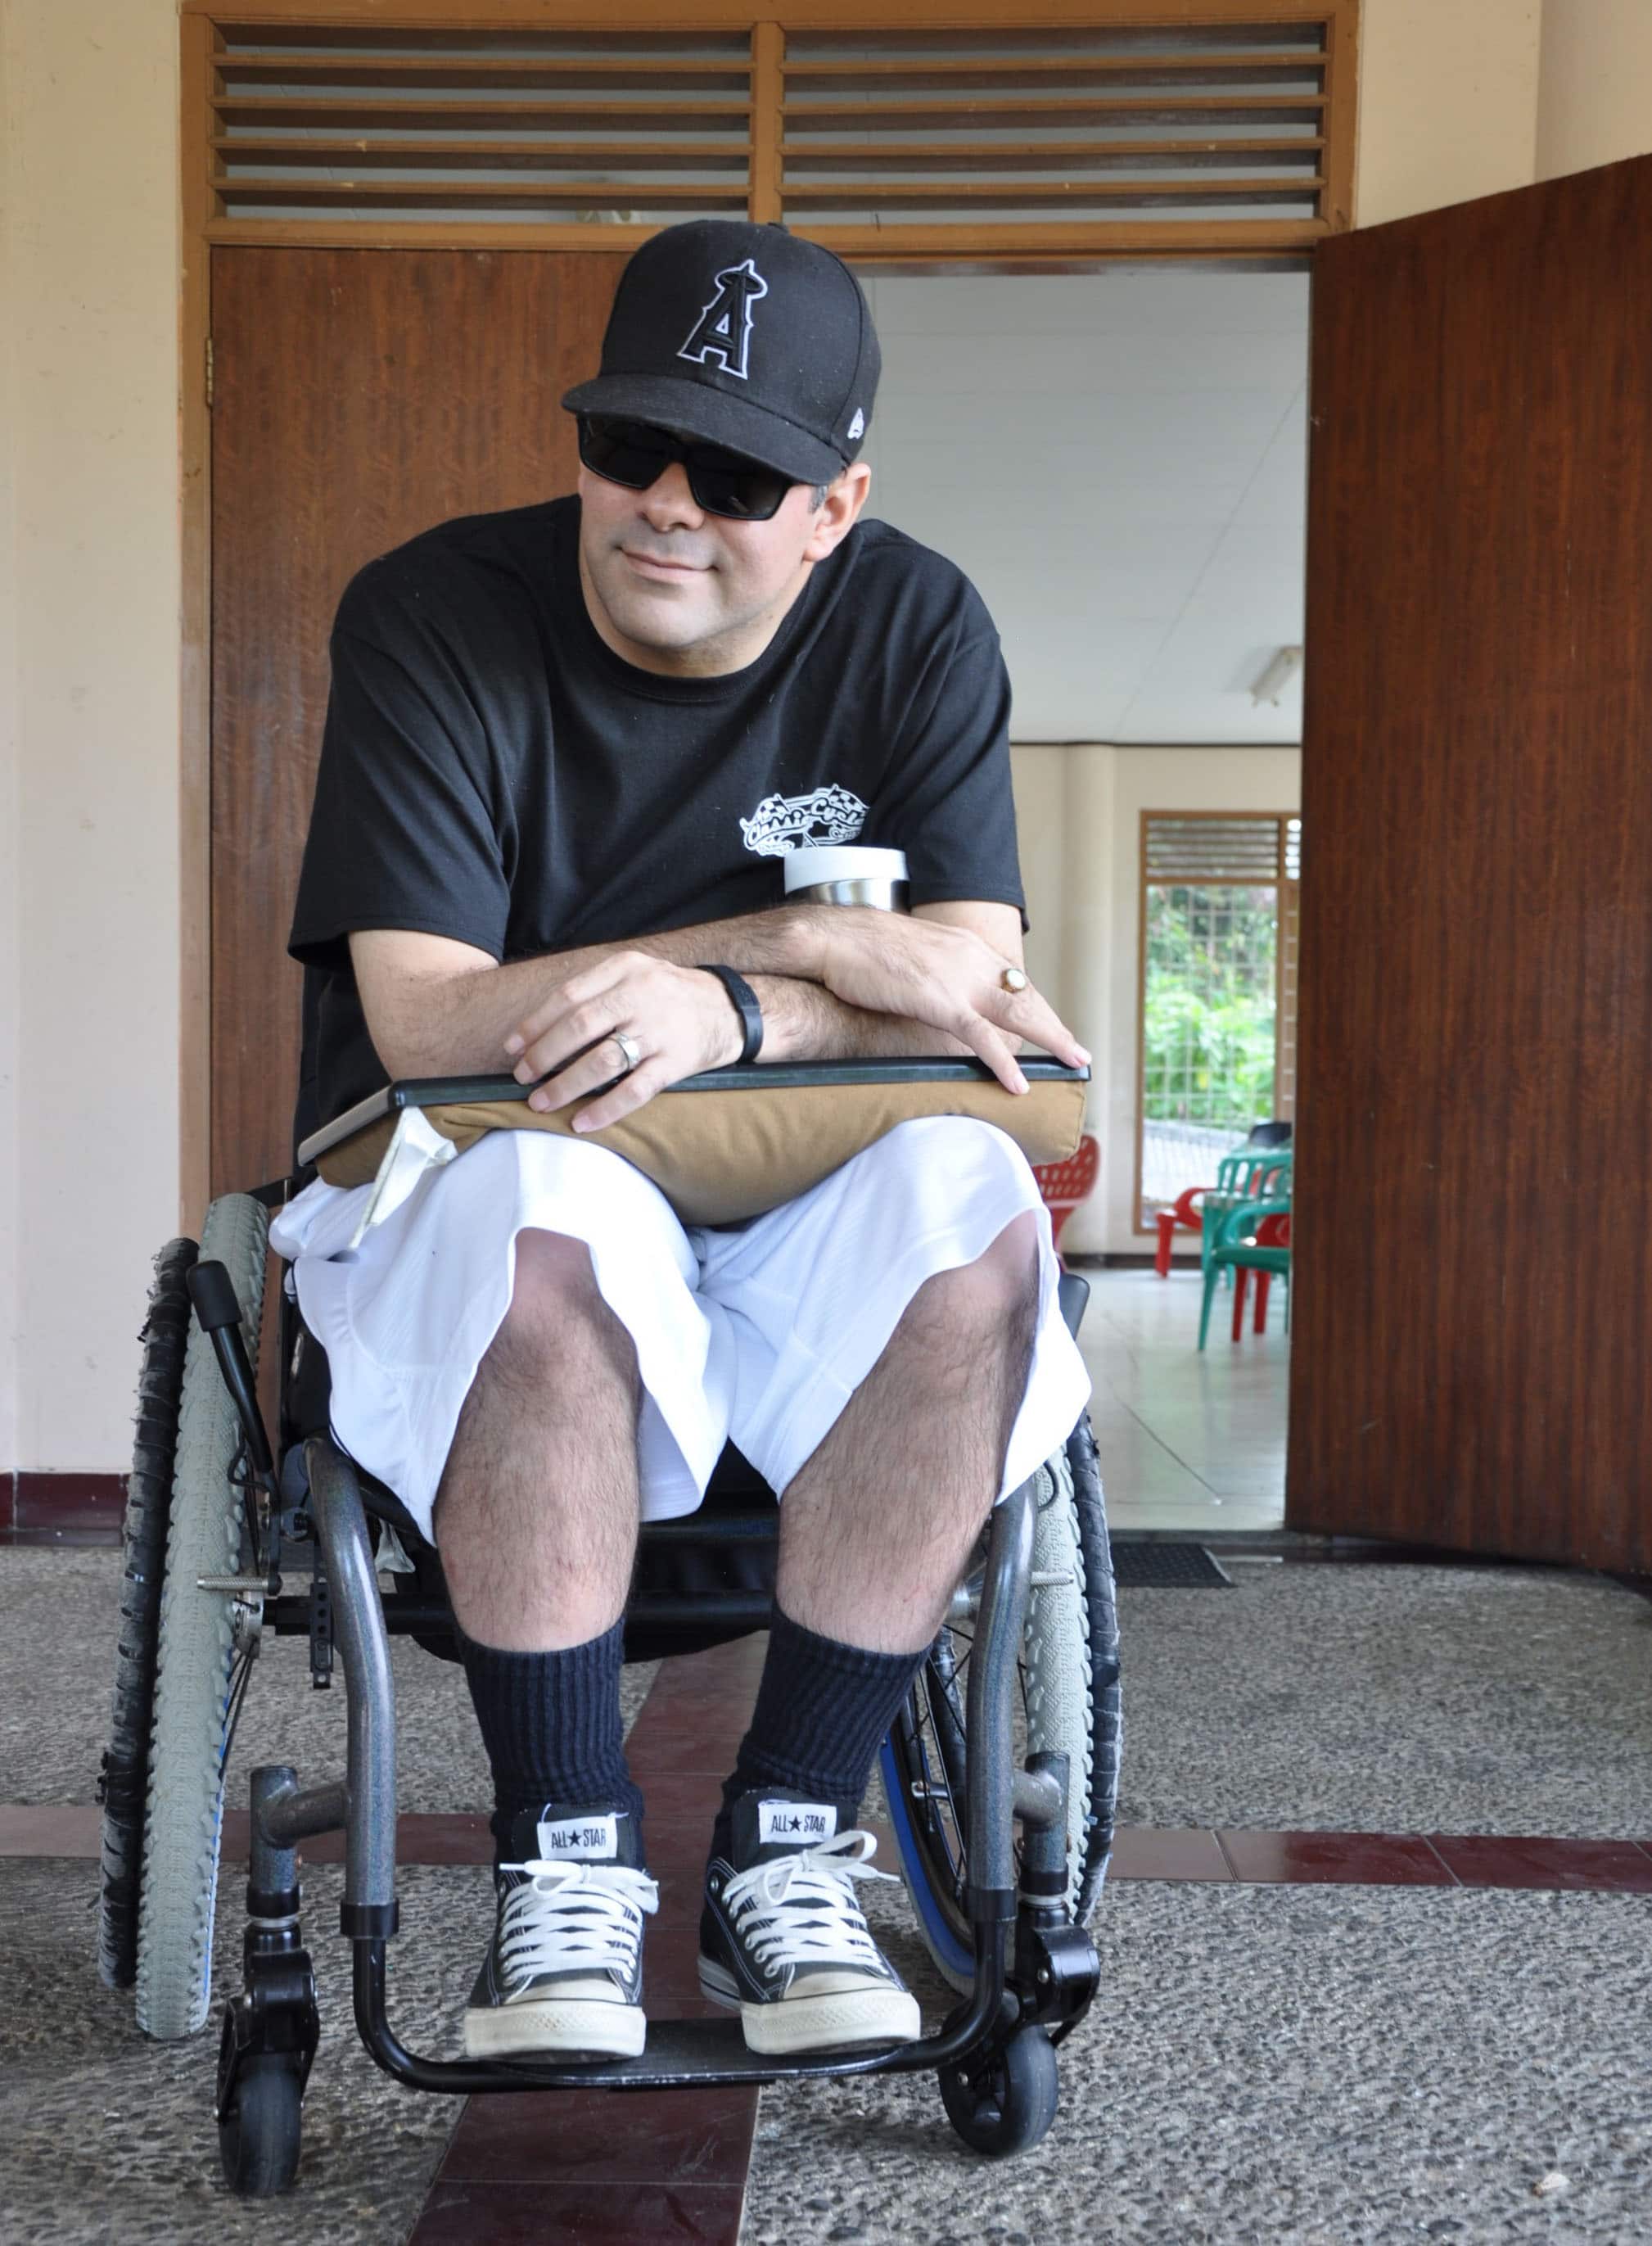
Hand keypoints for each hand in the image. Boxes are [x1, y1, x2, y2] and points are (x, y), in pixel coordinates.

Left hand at [503, 953, 744, 1131]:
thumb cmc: (670, 995)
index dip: (535, 1024)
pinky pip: (634, 1090)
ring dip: (565, 1085)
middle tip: (522, 1077)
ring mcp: (659, 1031)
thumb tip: (540, 1028)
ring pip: (603, 1061)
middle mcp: (641, 996)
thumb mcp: (636, 973)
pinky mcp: (676, 1062)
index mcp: (625, 969)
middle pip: (580, 1027)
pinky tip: (582, 1121)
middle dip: (543, 1056)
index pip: (568, 996)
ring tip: (541, 1102)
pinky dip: (605, 1108)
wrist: (731, 1008)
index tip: (511, 1047)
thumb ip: (596, 990)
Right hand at [813, 909, 1088, 1092]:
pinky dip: (1004, 1063)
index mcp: (965, 945)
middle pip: (1026, 996)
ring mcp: (960, 978)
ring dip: (1051, 1039)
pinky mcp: (942, 1000)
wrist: (835, 938)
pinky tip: (1019, 1082)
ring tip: (1072, 1061)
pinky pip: (982, 1037)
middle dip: (1055, 1025)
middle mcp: (971, 957)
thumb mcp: (914, 955)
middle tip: (1077, 1050)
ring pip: (1018, 1013)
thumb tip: (943, 996)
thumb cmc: (862, 948)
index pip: (1012, 979)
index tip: (1052, 1024)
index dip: (1036, 1005)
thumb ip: (938, 973)